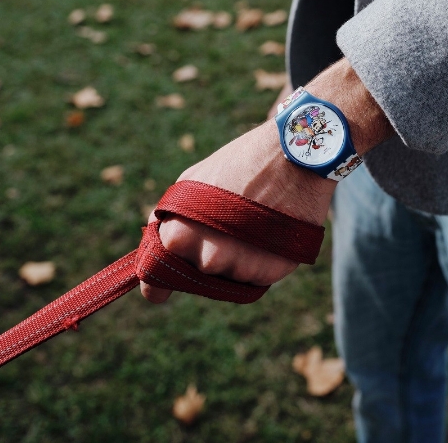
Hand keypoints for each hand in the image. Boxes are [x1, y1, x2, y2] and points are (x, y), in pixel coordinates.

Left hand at [140, 58, 393, 302]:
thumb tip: (155, 242)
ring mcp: (241, 268)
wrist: (292, 156)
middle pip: (199, 275)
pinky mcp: (271, 272)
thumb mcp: (190, 183)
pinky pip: (257, 277)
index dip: (158, 285)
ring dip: (237, 259)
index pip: (156, 279)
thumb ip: (167, 218)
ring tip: (252, 225)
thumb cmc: (238, 164)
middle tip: (226, 228)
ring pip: (231, 277)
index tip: (160, 290)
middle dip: (207, 257)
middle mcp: (208, 258)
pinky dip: (261, 261)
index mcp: (179, 237)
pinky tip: (268, 233)